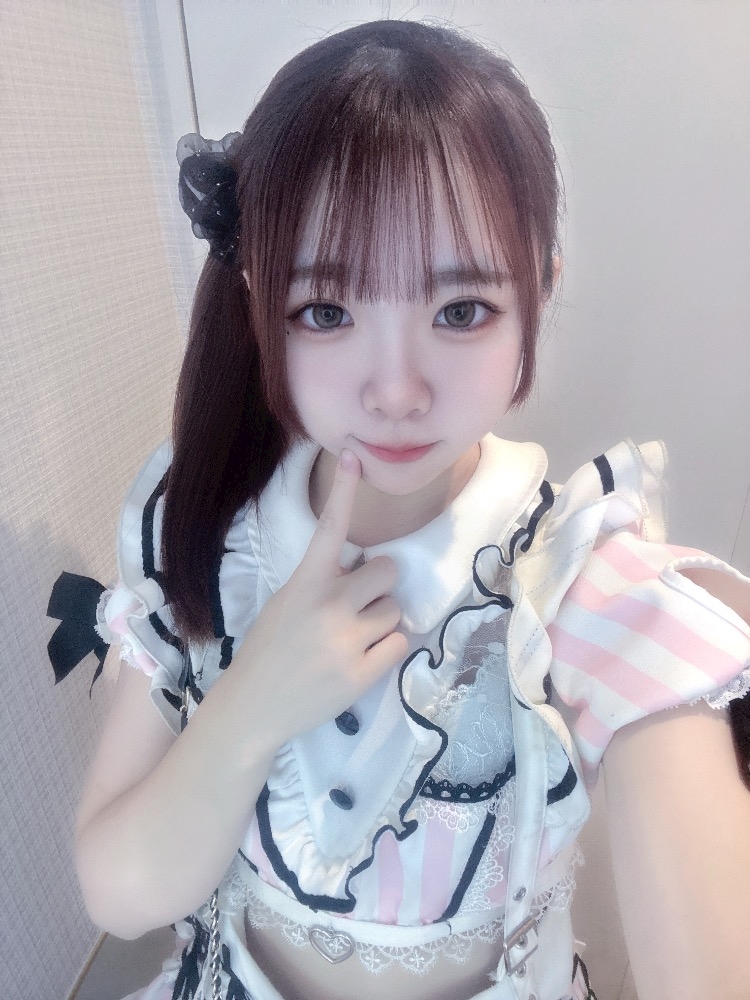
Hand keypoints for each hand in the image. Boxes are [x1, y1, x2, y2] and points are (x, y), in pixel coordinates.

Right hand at [235, 448, 407, 749]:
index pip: (331, 527)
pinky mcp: (362, 672)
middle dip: (380, 587)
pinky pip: (399, 644)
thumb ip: (322, 584)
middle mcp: (329, 603)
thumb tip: (367, 571)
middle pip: (388, 571)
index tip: (356, 456)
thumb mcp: (285, 603)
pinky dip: (386, 651)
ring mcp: (347, 638)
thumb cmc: (268, 651)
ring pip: (395, 610)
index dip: (345, 490)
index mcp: (306, 581)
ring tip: (351, 642)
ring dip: (381, 622)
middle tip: (359, 607)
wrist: (253, 707)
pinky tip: (360, 662)